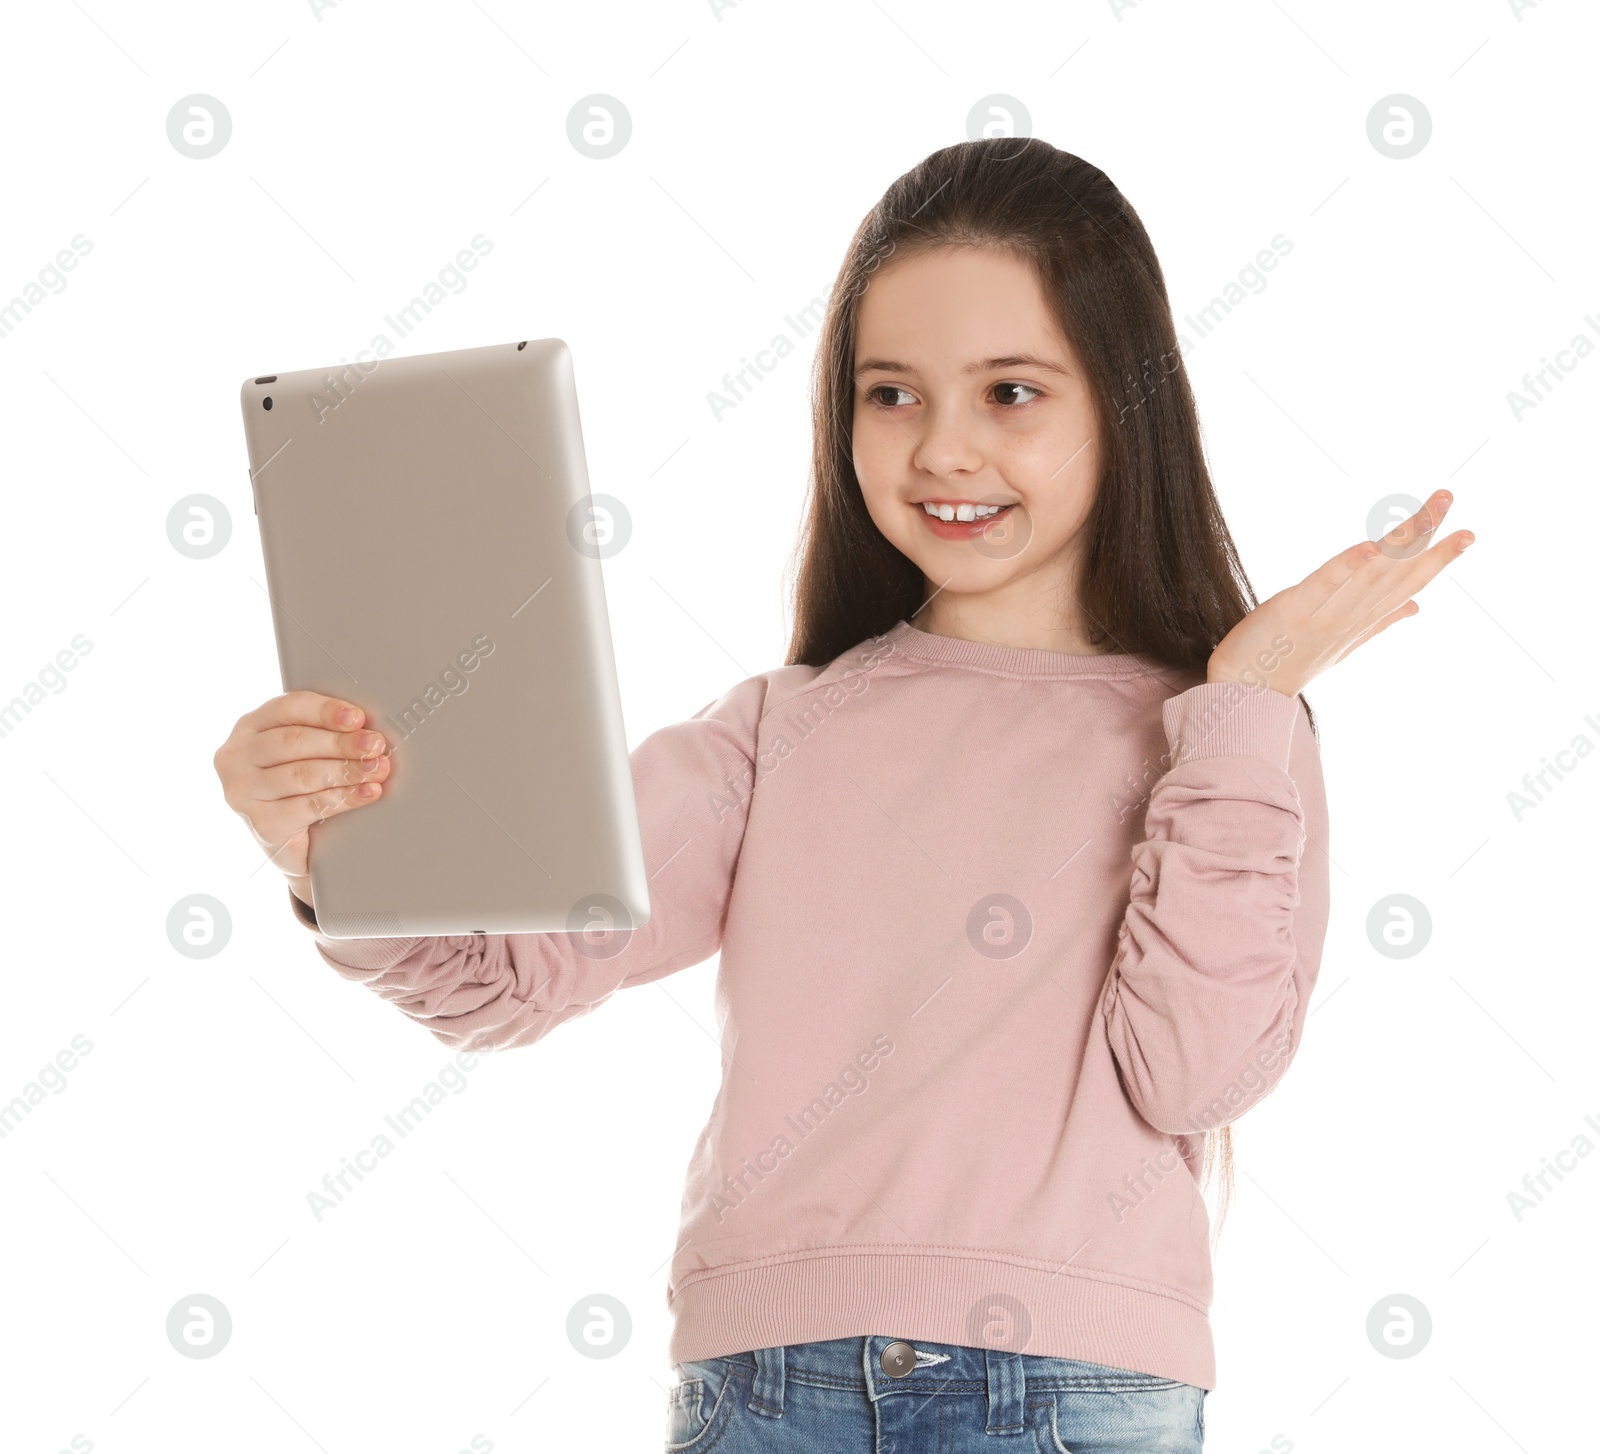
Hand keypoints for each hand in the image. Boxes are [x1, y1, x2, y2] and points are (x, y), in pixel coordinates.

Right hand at [214, 691, 391, 902]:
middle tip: (375, 745)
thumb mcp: (304, 752)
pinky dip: (344, 798)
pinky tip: (367, 794)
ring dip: (346, 770)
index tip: (358, 718)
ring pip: (302, 774)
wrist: (297, 848)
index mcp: (250, 726)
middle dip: (341, 743)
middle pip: (294, 742)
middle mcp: (237, 756)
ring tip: (377, 769)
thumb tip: (365, 725)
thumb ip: (322, 732)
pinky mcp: (261, 824)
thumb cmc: (302, 787)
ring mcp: (244, 792)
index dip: (325, 711)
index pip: (288, 709)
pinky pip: (308, 806)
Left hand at [1207, 490, 1473, 697]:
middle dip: (1425, 536)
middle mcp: (1351, 616)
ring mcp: (1324, 614)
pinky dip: (1348, 567)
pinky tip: (1370, 547)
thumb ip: (1380, 621)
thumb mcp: (1343, 642)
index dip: (1438, 559)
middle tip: (1447, 498)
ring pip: (1370, 575)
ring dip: (1398, 542)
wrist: (1246, 693)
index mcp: (1363, 619)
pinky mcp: (1293, 611)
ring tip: (1423, 514)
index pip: (1409, 584)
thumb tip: (1417, 607)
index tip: (1468, 533)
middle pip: (1395, 572)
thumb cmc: (1292, 661)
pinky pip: (1325, 587)